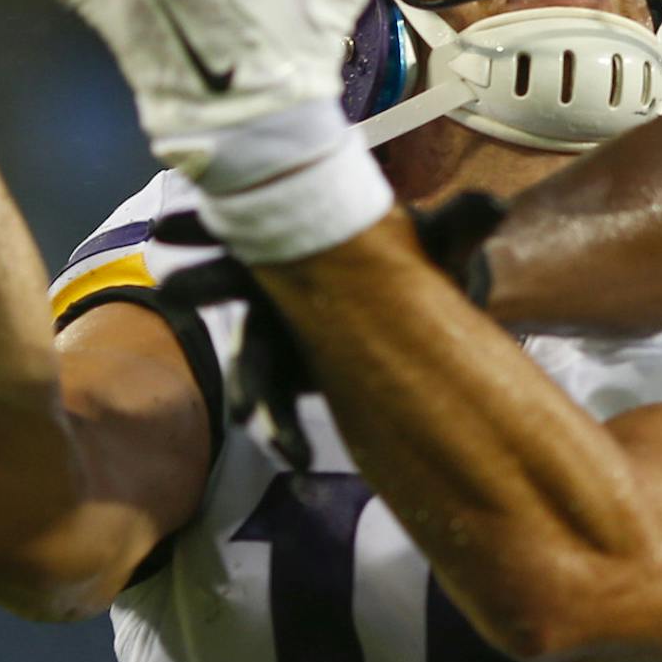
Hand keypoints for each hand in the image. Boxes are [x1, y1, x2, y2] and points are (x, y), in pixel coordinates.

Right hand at [154, 193, 504, 468]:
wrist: (441, 310)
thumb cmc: (429, 261)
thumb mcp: (444, 243)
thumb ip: (460, 226)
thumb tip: (495, 206)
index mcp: (304, 241)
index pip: (249, 227)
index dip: (208, 224)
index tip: (165, 223)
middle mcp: (282, 283)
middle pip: (230, 283)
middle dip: (200, 285)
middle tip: (172, 291)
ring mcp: (285, 332)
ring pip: (252, 357)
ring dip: (248, 388)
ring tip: (249, 415)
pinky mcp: (298, 375)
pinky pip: (281, 402)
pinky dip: (284, 425)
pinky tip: (296, 456)